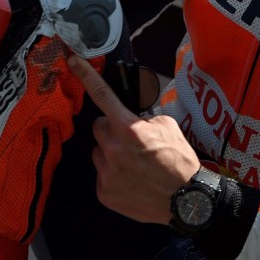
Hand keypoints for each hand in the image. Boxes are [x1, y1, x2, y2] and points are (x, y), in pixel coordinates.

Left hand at [68, 55, 199, 224]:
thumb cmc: (180, 160)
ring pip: (98, 153)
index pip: (103, 96)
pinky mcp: (104, 192)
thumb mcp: (169, 127)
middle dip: (111, 130)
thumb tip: (134, 119)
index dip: (86, 75)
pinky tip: (132, 180)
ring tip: (134, 164)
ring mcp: (106, 172)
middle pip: (98, 128)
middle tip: (130, 140)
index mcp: (129, 129)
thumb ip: (145, 119)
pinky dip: (114, 175)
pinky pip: (101, 175)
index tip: (72, 60)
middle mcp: (113, 149)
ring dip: (111, 153)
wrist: (186, 199)